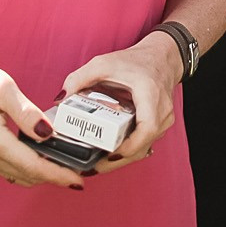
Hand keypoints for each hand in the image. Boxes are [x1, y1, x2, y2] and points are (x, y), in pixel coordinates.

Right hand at [0, 59, 82, 189]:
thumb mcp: (2, 87)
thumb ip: (26, 112)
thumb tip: (48, 133)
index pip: (32, 165)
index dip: (57, 174)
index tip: (78, 179)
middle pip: (28, 175)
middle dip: (55, 176)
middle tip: (79, 173)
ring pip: (19, 176)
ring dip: (43, 175)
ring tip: (66, 168)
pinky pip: (10, 170)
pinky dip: (29, 170)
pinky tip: (43, 160)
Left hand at [62, 34, 182, 171]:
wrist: (161, 59)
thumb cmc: (135, 61)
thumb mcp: (103, 63)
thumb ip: (79, 78)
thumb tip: (60, 99)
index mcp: (150, 93)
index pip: (148, 127)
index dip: (130, 145)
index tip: (110, 153)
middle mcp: (162, 110)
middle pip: (143, 145)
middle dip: (118, 161)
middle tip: (93, 168)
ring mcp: (164, 120)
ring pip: (144, 148)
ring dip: (122, 159)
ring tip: (96, 164)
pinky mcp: (161, 126)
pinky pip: (145, 144)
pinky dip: (128, 151)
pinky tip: (109, 155)